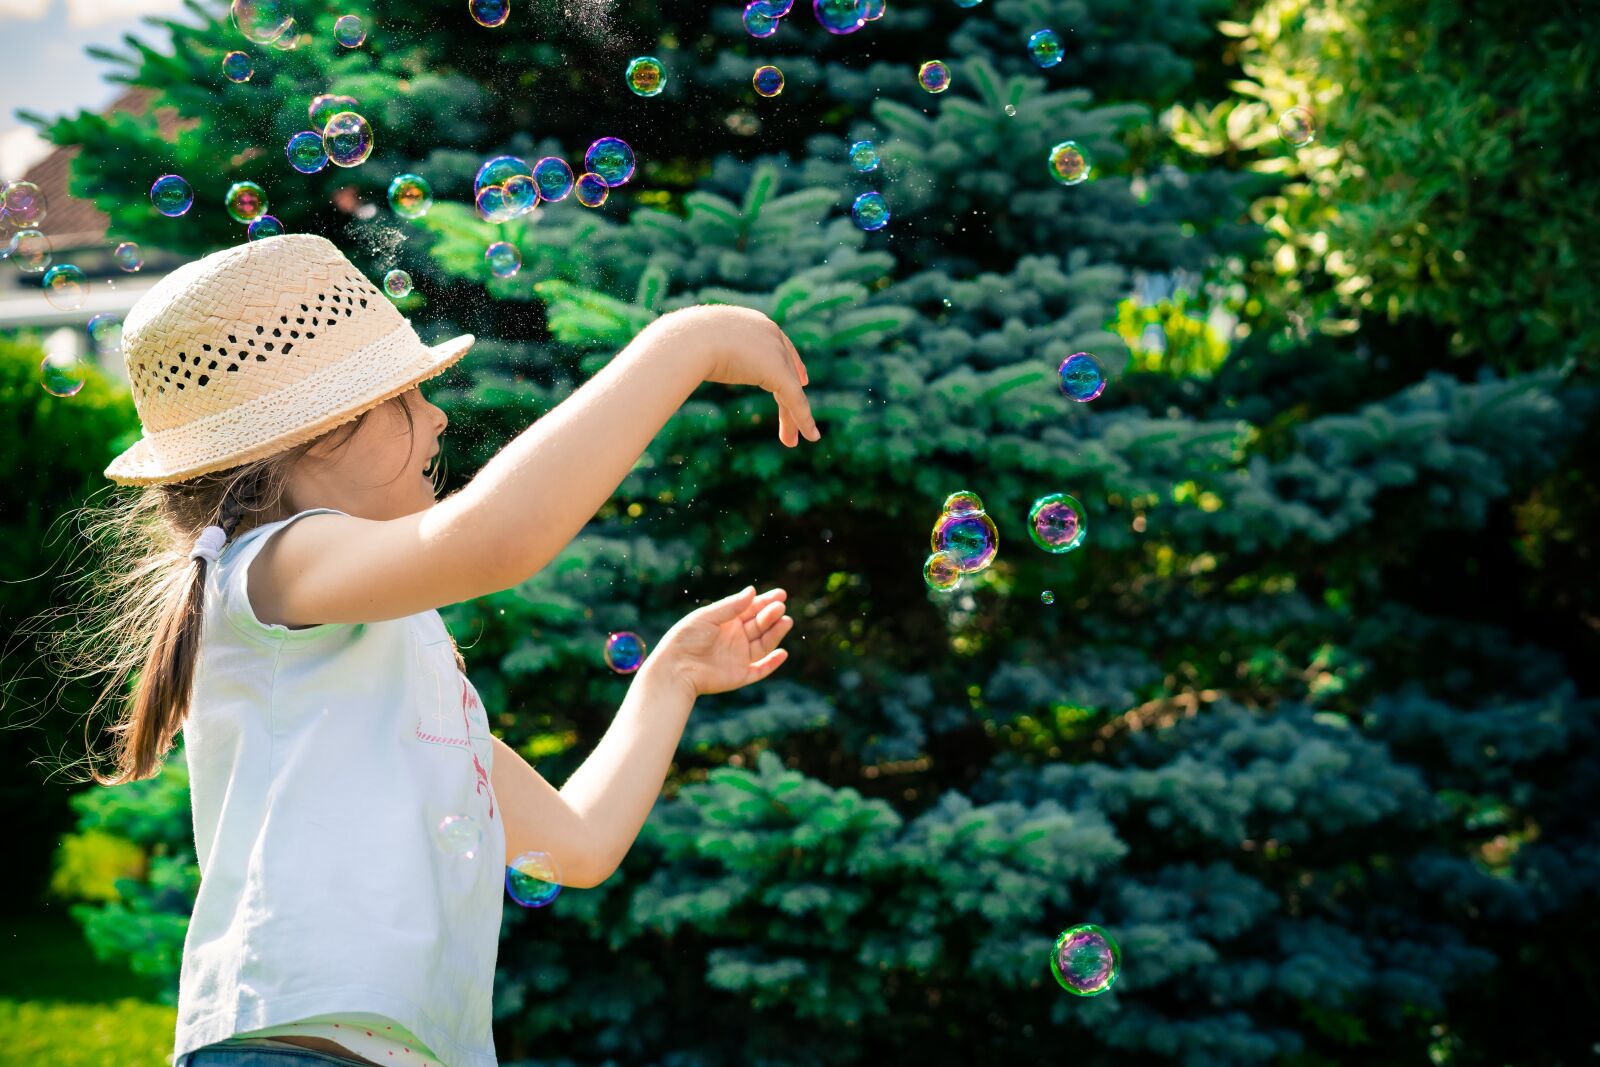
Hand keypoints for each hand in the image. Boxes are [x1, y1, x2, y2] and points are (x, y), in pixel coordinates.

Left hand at [651, 585, 794, 696]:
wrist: (674, 668)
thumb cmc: (686, 638)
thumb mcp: (707, 617)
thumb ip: (731, 606)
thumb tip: (753, 591)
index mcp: (727, 622)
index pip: (751, 609)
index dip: (766, 602)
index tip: (781, 594)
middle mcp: (735, 638)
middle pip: (759, 625)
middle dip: (771, 616)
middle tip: (780, 608)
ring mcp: (739, 656)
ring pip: (763, 644)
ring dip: (775, 634)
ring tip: (786, 622)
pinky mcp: (740, 675)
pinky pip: (760, 669)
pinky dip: (772, 663)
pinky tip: (783, 653)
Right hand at [652, 305, 819, 447]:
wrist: (690, 338)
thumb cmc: (683, 341)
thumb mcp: (695, 344)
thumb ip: (700, 351)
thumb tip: (682, 358)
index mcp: (753, 322)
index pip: (779, 344)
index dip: (791, 363)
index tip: (800, 378)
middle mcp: (770, 333)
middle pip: (786, 370)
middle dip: (791, 398)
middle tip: (797, 417)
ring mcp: (776, 352)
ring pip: (789, 390)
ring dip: (792, 418)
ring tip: (792, 442)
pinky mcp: (779, 373)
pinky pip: (795, 400)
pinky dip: (803, 420)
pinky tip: (810, 436)